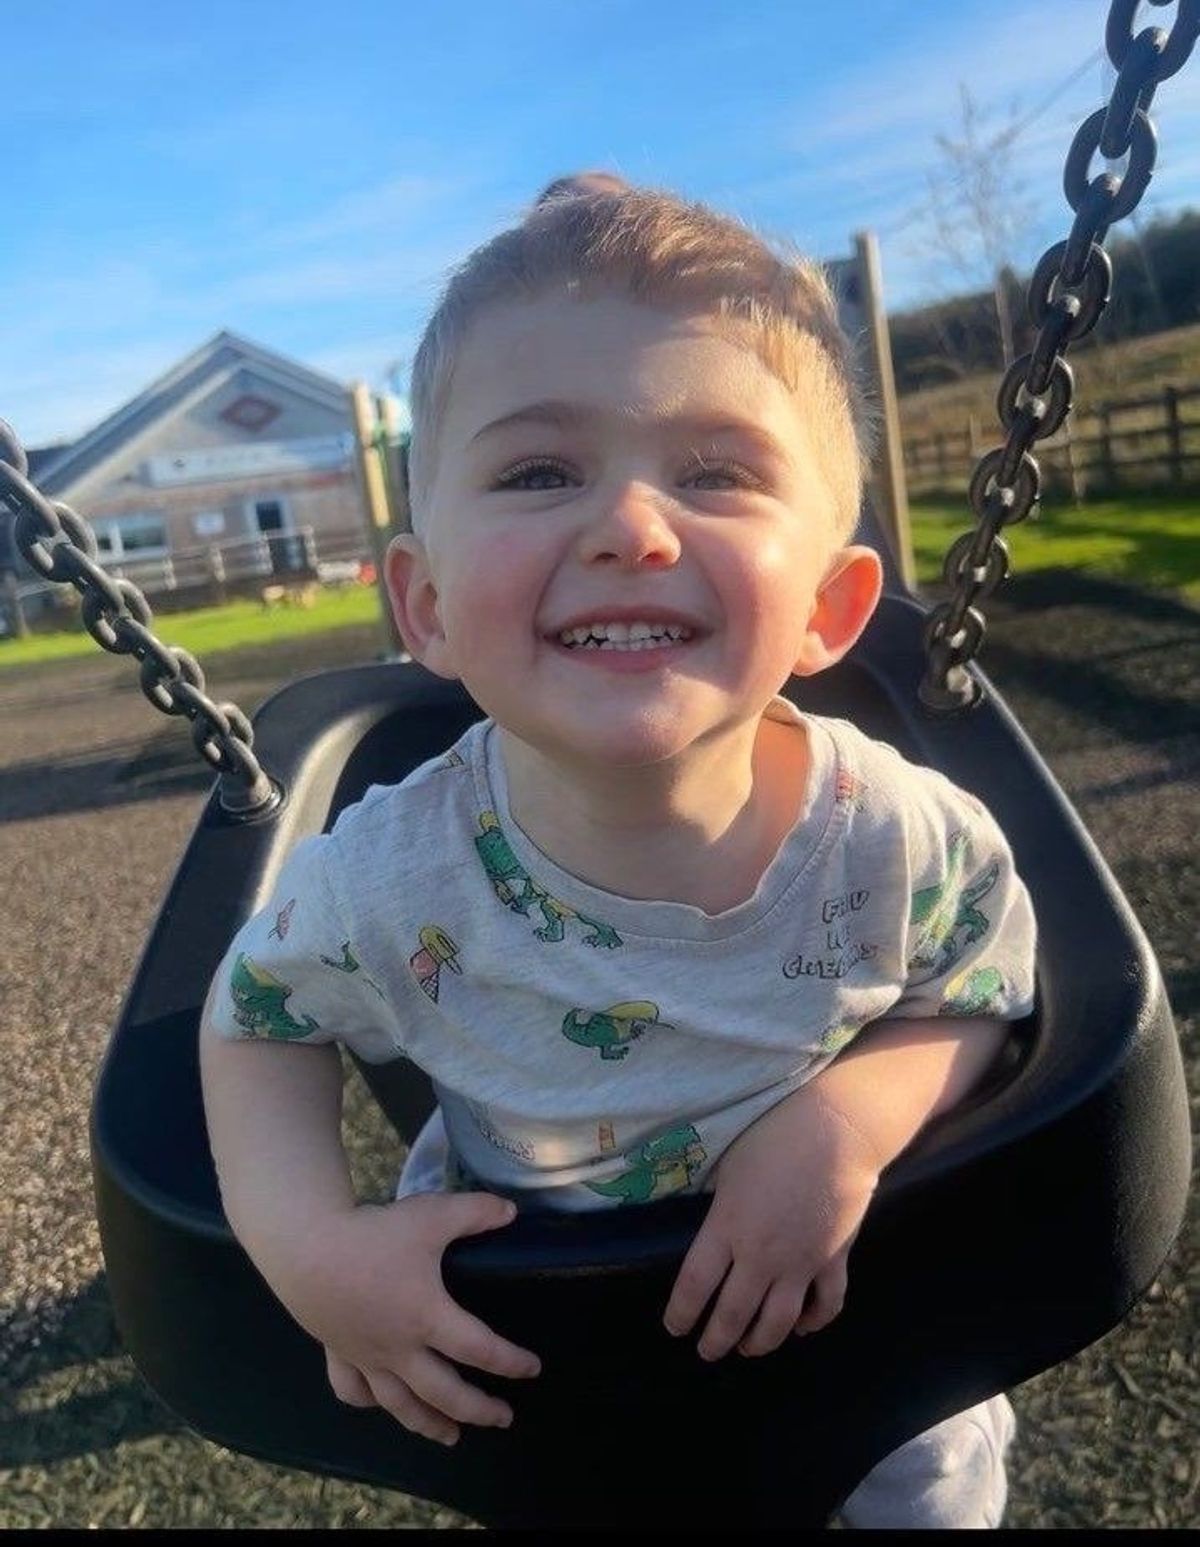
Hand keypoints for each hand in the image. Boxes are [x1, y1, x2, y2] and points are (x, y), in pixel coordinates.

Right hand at [272, 1191, 540, 1446]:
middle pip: (443, 1393)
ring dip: (428, 1423)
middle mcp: (399, 1348)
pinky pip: (353, 1389)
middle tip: (503, 1418)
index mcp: (428, 1317)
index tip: (531, 1369)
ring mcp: (365, 1355)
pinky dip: (369, 1402)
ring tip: (450, 1437)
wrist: (305, 1248)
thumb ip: (476, 1212)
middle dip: (477, 1409)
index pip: (479, 1349)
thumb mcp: (432, 1215)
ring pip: (400, 1404)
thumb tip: (512, 1212)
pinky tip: (379, 1404)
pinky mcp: (337, 1351)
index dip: (510, 1362)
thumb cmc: (372, 1235)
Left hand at [661, 1087, 881, 1361]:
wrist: (836, 1132)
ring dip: (759, 1343)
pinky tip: (802, 1328)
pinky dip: (814, 1323)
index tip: (675, 1328)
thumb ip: (719, 1209)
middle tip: (706, 1351)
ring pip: (778, 1323)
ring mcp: (801, 1263)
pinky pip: (826, 1305)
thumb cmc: (772, 1136)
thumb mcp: (728, 1168)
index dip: (681, 1313)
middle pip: (733, 1314)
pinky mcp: (835, 1260)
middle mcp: (761, 1257)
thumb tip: (711, 1230)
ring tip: (747, 1349)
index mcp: (727, 1229)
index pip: (694, 1286)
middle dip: (716, 1340)